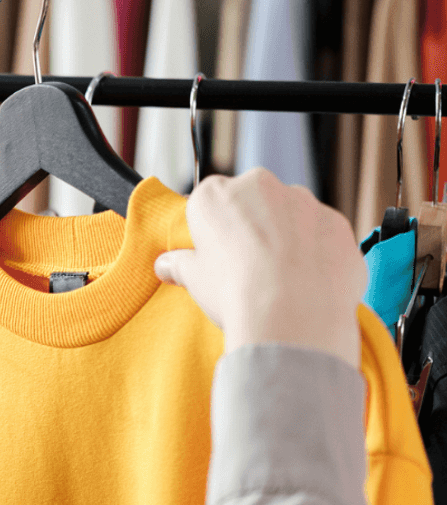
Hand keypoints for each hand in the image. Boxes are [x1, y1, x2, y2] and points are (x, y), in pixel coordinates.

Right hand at [153, 169, 367, 369]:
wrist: (293, 318)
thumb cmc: (235, 292)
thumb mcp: (194, 280)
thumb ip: (180, 264)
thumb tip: (166, 265)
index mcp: (216, 195)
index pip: (209, 201)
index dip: (212, 228)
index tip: (215, 253)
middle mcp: (261, 186)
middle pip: (253, 201)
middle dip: (252, 226)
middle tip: (248, 266)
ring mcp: (305, 202)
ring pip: (292, 215)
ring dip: (288, 236)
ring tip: (283, 279)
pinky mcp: (338, 224)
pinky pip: (324, 234)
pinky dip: (318, 252)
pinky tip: (310, 283)